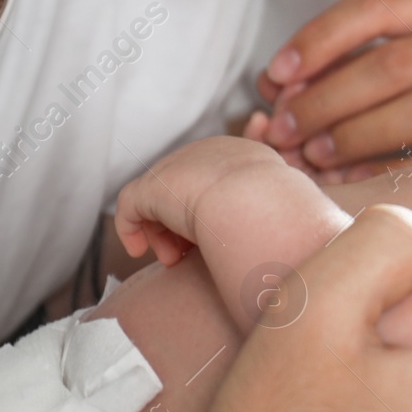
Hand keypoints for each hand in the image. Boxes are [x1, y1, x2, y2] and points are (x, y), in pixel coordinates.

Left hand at [114, 136, 290, 265]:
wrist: (260, 205)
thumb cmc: (278, 215)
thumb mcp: (280, 206)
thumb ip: (267, 209)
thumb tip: (275, 236)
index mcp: (243, 155)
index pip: (212, 180)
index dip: (208, 211)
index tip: (213, 240)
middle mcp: (208, 153)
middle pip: (183, 188)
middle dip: (181, 225)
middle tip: (185, 255)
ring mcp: (179, 166)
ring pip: (157, 199)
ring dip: (161, 232)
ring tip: (172, 259)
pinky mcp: (153, 187)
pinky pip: (131, 206)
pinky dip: (131, 230)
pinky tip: (139, 251)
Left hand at [251, 0, 411, 187]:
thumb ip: (348, 61)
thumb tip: (270, 87)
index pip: (380, 3)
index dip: (319, 38)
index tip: (274, 77)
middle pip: (396, 60)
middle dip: (327, 98)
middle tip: (282, 129)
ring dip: (354, 134)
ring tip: (313, 155)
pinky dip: (386, 173)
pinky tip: (348, 184)